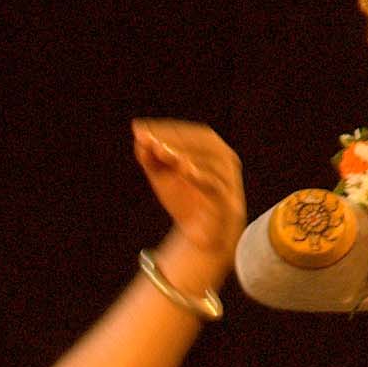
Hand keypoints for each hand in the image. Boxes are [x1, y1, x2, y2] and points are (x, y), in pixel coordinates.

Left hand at [131, 120, 244, 295]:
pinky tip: (184, 170)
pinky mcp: (228, 201)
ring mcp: (229, 180)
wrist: (202, 237)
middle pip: (204, 142)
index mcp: (211, 150)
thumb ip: (150, 157)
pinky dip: (201, 175)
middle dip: (175, 139)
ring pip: (212, 161)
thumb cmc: (184, 200)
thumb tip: (139, 134)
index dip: (167, 129)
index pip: (191, 133)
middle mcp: (225, 160)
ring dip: (185, 153)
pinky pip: (217, 185)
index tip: (142, 130)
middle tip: (150, 139)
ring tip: (161, 150)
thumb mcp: (162, 177)